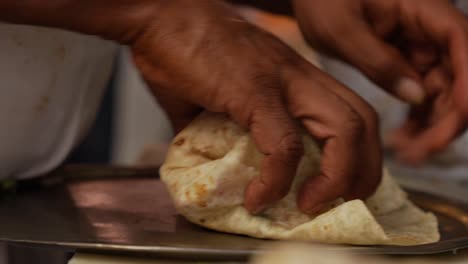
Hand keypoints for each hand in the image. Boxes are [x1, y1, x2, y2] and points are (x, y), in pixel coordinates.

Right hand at [129, 0, 381, 213]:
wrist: (160, 16)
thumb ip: (223, 134)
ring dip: (336, 179)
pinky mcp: (255, 91)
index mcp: (297, 78)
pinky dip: (277, 180)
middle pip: (363, 122)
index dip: (356, 157)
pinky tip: (258, 197)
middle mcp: (300, 76)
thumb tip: (218, 168)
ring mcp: (282, 81)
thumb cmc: (186, 51)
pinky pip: (283, 145)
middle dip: (362, 173)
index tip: (335, 189)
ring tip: (308, 205)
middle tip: (339, 203)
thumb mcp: (215, 99)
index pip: (352, 114)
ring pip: (343, 130)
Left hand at [293, 0, 467, 164]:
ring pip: (444, 92)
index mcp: (422, 9)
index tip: (457, 118)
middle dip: (447, 118)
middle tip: (419, 152)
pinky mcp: (406, 63)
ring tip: (407, 153)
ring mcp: (420, 48)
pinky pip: (423, 95)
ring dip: (433, 125)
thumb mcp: (341, 29)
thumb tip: (417, 96)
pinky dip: (418, 118)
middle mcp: (429, 30)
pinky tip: (403, 139)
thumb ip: (378, 60)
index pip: (461, 43)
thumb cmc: (323, 0)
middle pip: (459, 76)